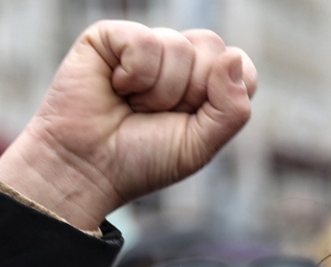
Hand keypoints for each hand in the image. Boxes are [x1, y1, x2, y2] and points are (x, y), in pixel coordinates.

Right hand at [0, 22, 251, 231]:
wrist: (87, 168)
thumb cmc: (142, 159)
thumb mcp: (200, 145)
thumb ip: (231, 109)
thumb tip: (232, 56)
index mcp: (207, 83)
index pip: (242, 67)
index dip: (221, 97)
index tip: (191, 121)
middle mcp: (180, 58)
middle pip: (213, 50)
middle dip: (188, 95)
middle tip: (156, 115)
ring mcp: (147, 44)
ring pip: (178, 46)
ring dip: (157, 92)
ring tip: (133, 105)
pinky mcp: (113, 35)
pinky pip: (145, 42)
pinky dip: (134, 75)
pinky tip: (116, 87)